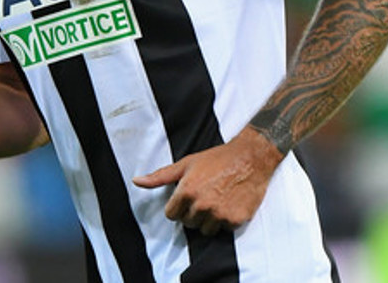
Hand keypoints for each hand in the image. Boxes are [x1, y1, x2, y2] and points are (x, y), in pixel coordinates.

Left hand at [133, 127, 283, 235]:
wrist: (250, 158)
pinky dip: (225, 220)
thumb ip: (160, 176)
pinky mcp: (234, 220)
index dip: (178, 206)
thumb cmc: (217, 158)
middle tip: (205, 194)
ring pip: (205, 230)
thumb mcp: (186, 163)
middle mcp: (201, 204)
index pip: (171, 214)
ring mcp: (219, 213)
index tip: (187, 197)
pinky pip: (223, 229)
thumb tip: (136, 181)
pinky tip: (229, 203)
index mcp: (187, 190)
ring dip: (209, 219)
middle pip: (187, 223)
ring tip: (217, 199)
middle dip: (193, 212)